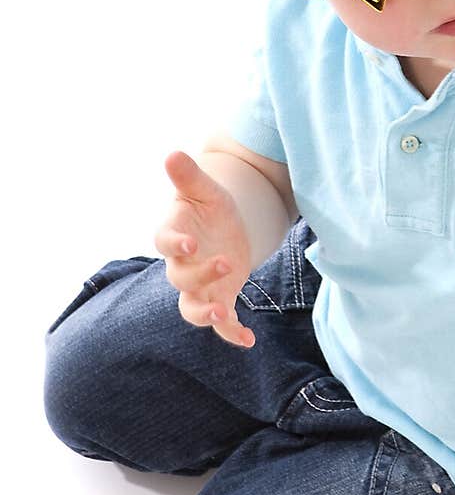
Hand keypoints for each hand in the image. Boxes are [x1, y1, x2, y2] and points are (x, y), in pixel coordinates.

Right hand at [154, 150, 255, 348]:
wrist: (225, 225)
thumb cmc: (210, 205)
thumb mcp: (205, 189)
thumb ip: (189, 176)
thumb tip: (172, 154)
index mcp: (174, 235)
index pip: (164, 242)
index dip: (175, 245)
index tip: (190, 243)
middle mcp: (182, 265)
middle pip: (181, 278)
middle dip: (201, 275)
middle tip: (227, 263)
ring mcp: (200, 286)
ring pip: (191, 308)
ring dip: (206, 313)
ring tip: (224, 313)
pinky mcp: (219, 298)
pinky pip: (220, 323)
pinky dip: (232, 333)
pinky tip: (249, 340)